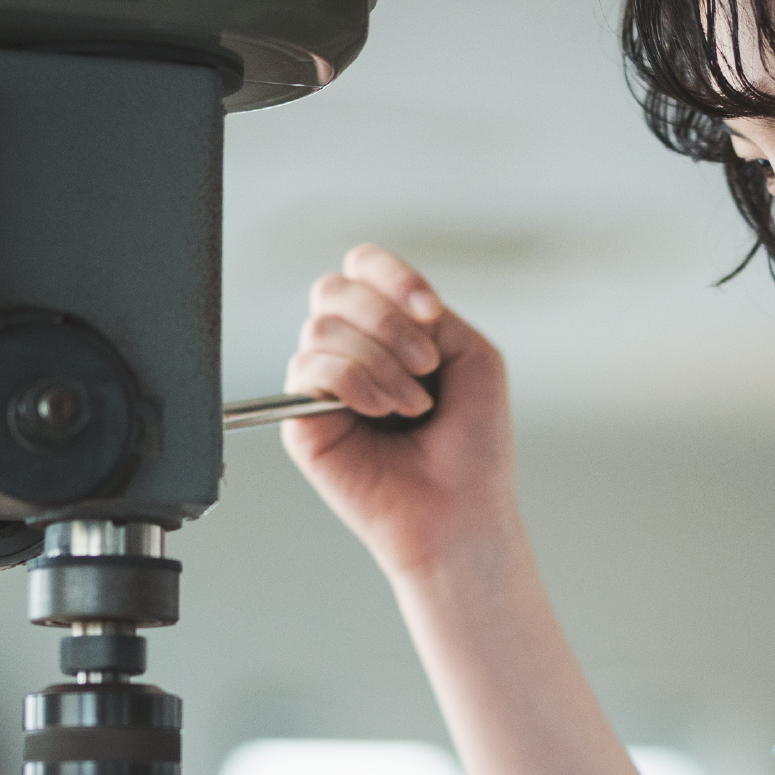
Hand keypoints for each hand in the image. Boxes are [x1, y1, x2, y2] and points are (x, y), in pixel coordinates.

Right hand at [279, 243, 517, 577]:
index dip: (393, 277)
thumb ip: (430, 314)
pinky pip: (310, 367)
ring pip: (322, 326)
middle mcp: (350, 350)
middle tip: (426, 367)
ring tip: (411, 405)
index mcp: (389, 329)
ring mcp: (323, 383)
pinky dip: (356, 382)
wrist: (460, 507)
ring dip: (380, 361)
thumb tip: (382, 302)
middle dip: (388, 320)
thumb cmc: (471, 444)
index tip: (432, 314)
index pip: (363, 267)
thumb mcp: (473, 356)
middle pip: (335, 288)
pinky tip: (382, 412)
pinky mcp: (301, 417)